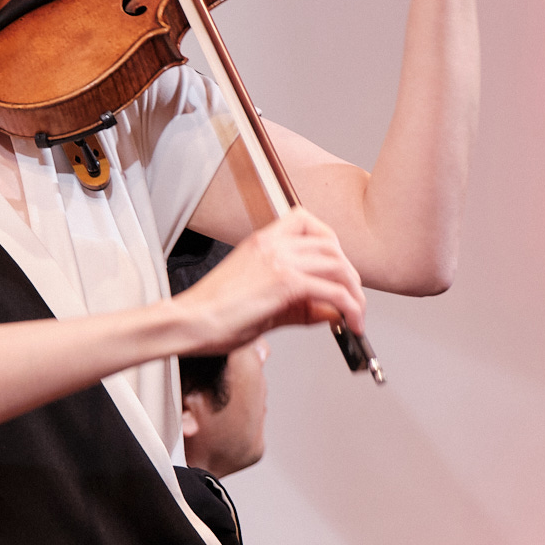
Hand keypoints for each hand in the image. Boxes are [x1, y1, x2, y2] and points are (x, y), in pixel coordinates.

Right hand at [171, 208, 365, 353]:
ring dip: (354, 292)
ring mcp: (280, 260)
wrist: (188, 322)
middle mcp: (273, 244)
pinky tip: (349, 323)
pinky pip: (333, 291)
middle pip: (331, 245)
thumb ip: (300, 304)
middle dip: (349, 273)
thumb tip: (332, 311)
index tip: (336, 265)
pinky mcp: (285, 283)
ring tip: (356, 314)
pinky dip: (350, 307)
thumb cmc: (213, 314)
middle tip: (353, 297)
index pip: (306, 220)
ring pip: (337, 265)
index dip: (330, 240)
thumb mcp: (263, 301)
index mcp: (262, 241)